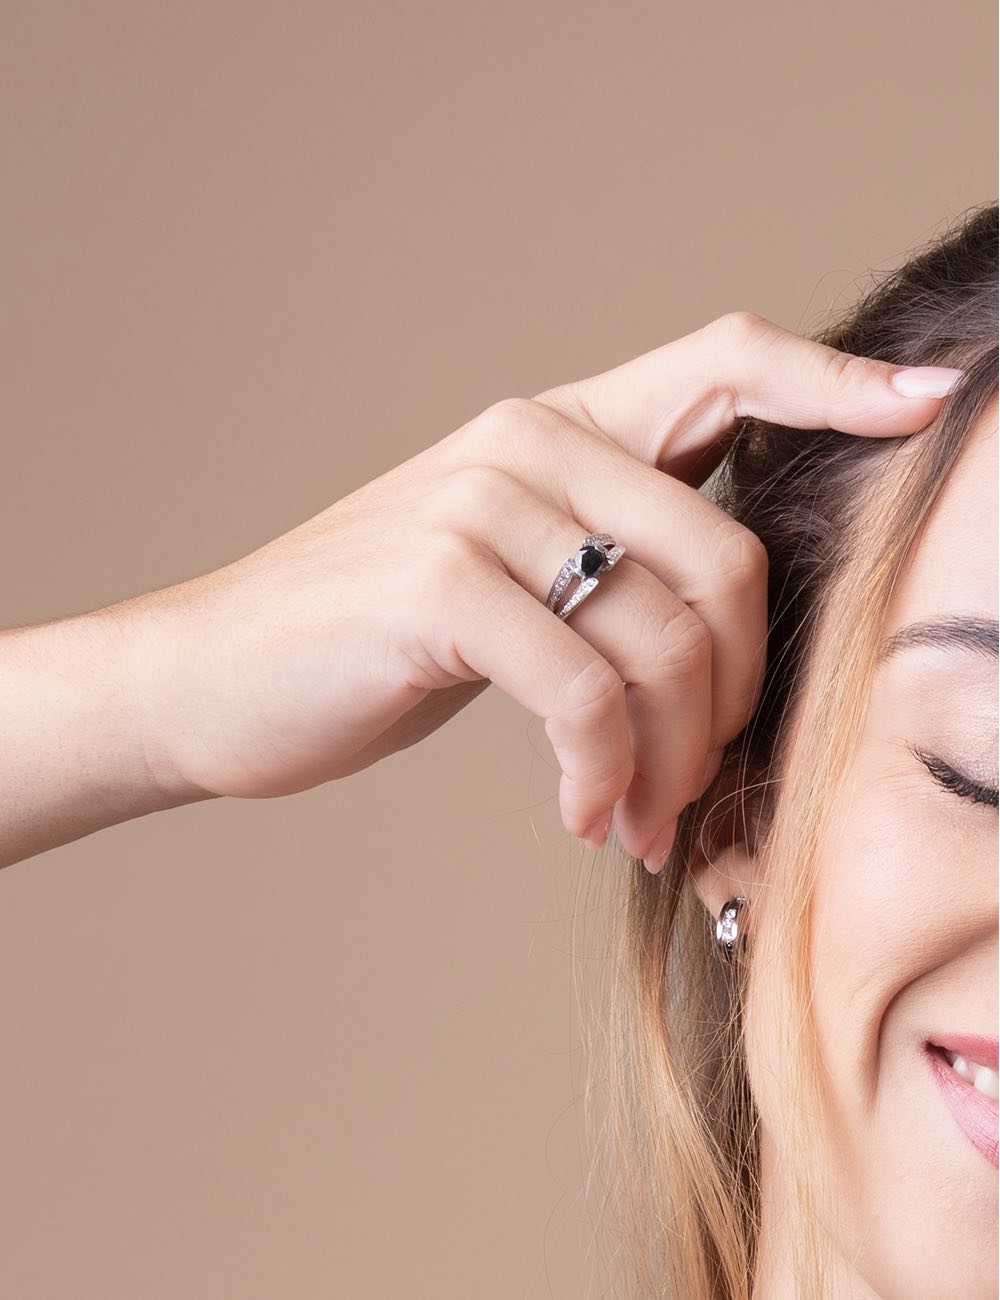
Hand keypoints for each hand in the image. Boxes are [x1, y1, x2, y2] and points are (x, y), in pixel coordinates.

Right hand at [121, 312, 960, 865]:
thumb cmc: (377, 641)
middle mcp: (527, 441)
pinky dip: (605, 774)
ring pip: (665, 637)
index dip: (834, 379)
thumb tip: (730, 631)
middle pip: (728, 557)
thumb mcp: (506, 577)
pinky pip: (586, 692)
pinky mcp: (440, 583)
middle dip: (735, 700)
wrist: (217, 677)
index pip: (726, 360)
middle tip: (698, 792)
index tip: (924, 404)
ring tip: (638, 822)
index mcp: (558, 427)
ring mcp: (481, 504)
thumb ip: (605, 563)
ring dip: (671, 762)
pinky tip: (582, 811)